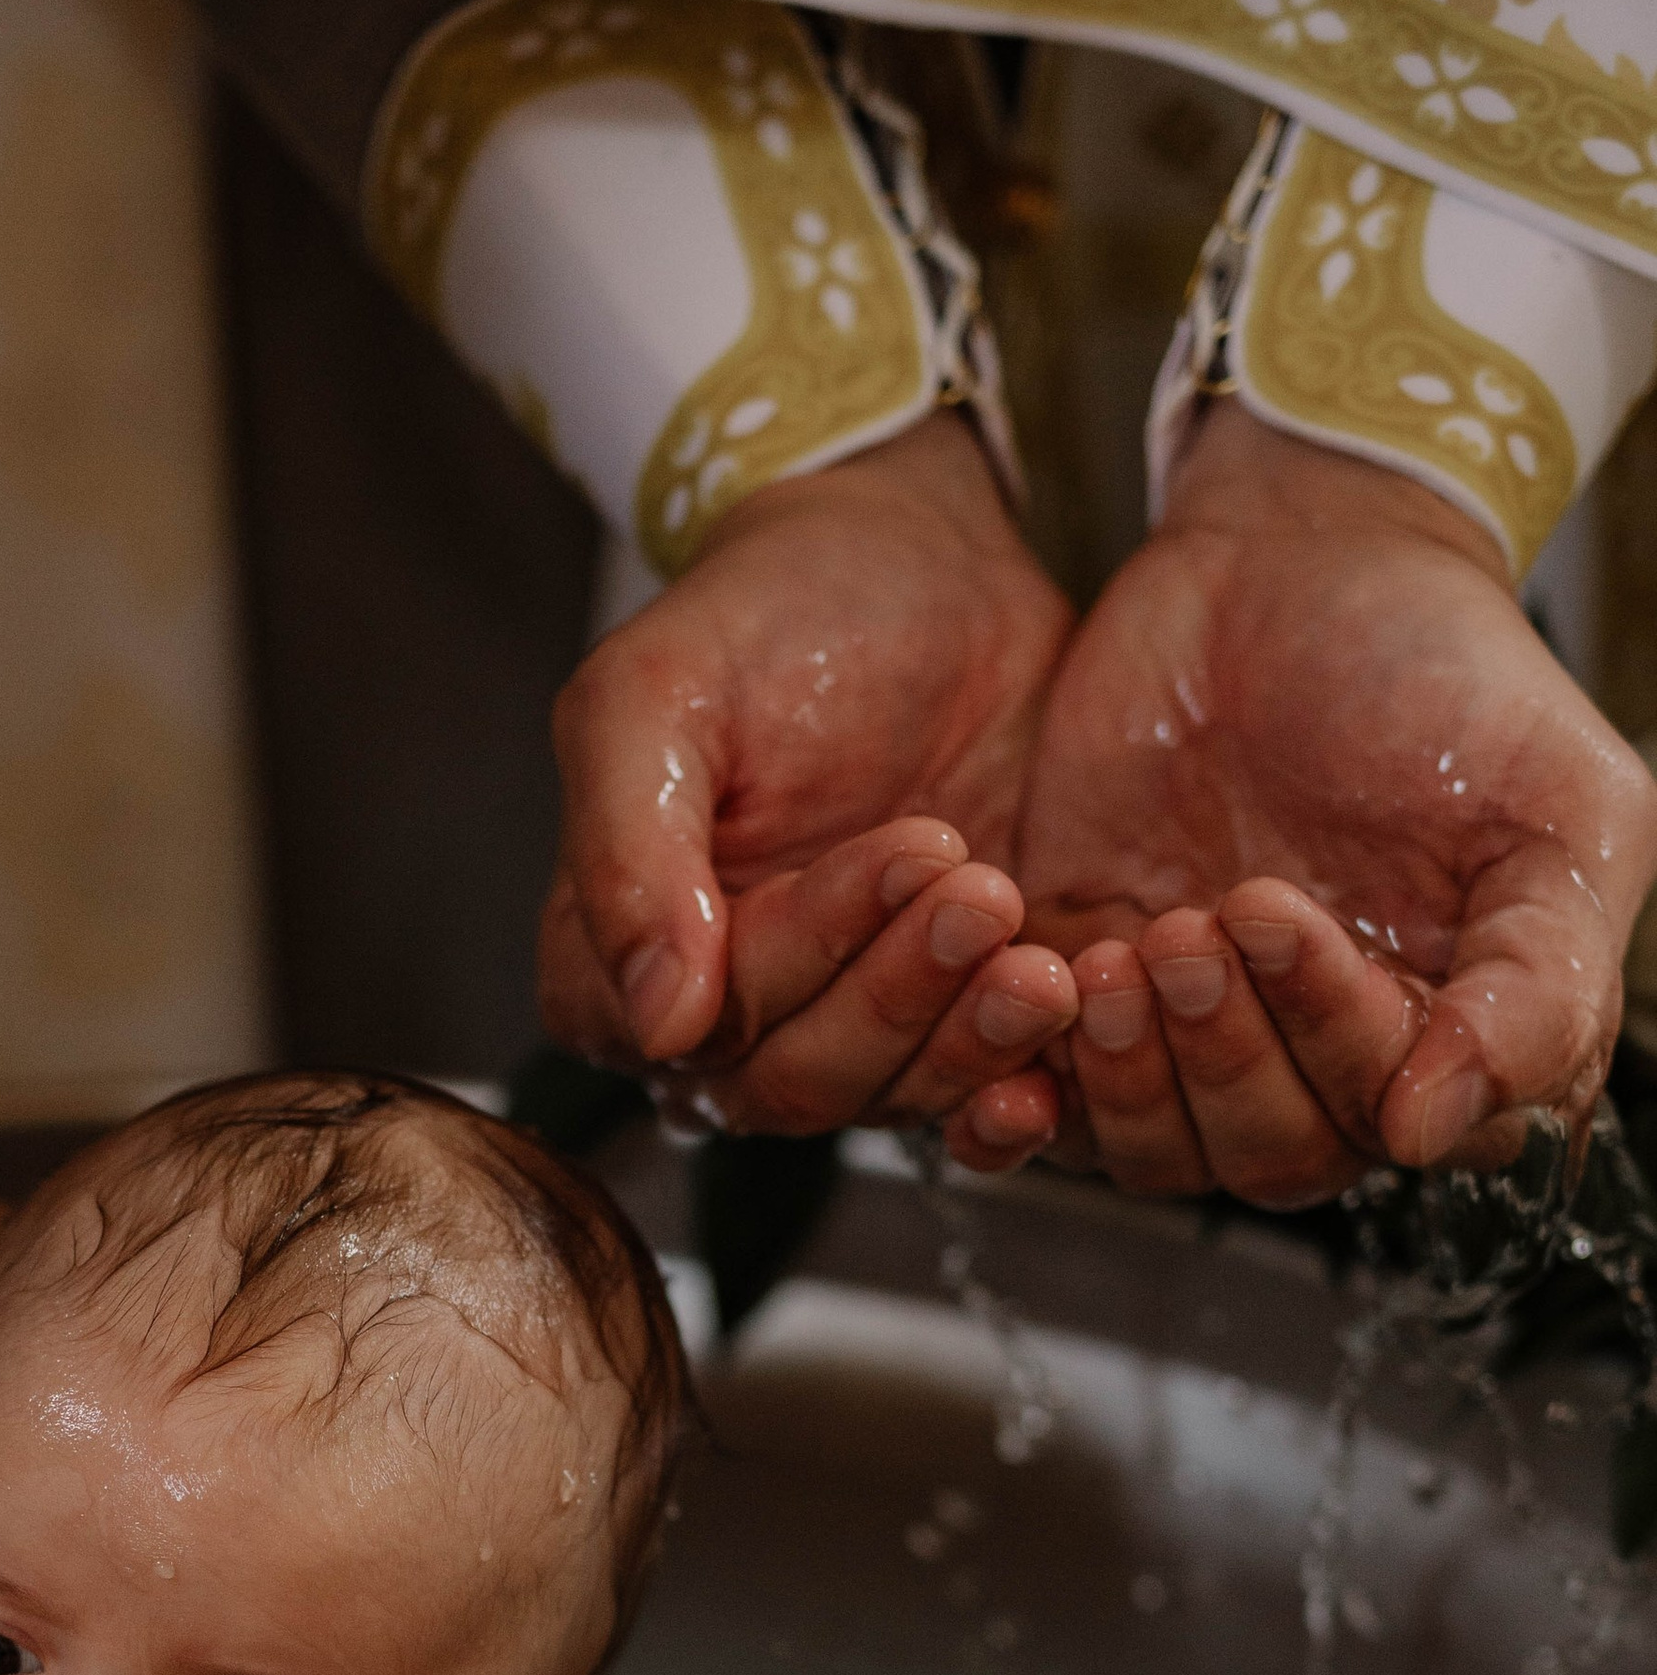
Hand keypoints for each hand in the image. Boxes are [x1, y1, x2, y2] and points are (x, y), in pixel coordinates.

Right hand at [539, 413, 1079, 1157]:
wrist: (930, 568)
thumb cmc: (774, 611)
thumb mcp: (658, 693)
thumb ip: (627, 851)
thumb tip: (657, 1021)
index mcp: (613, 959)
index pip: (701, 1025)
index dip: (805, 952)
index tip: (904, 848)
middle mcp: (717, 1021)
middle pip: (796, 1080)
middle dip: (900, 992)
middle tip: (985, 887)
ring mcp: (835, 1029)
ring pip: (888, 1097)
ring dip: (970, 1036)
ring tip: (1038, 954)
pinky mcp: (941, 1027)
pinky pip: (970, 1105)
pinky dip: (1017, 1092)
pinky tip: (1061, 1048)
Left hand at [1011, 406, 1656, 1203]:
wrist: (1295, 555)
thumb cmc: (1446, 673)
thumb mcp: (1562, 811)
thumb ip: (1542, 984)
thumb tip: (1436, 1133)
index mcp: (1445, 1033)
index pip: (1384, 1123)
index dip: (1332, 1042)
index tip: (1278, 909)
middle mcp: (1318, 1052)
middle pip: (1267, 1155)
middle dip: (1222, 1055)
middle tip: (1193, 925)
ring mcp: (1193, 1026)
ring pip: (1153, 1150)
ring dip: (1126, 1074)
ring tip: (1113, 953)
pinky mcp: (1078, 980)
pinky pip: (1036, 1090)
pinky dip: (1017, 1068)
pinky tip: (1029, 980)